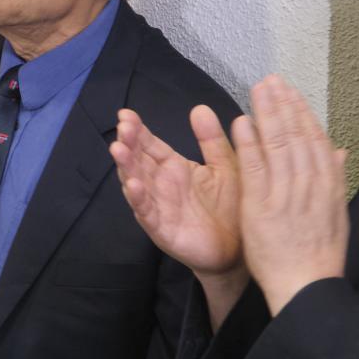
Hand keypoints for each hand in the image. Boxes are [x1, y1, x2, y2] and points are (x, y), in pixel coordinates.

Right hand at [111, 106, 248, 327]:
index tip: (126, 114)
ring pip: (136, 184)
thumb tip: (200, 107)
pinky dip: (139, 200)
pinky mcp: (162, 230)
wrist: (239, 250)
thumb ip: (212, 140)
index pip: (150, 145)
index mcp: (174, 168)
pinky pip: (147, 214)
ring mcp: (158, 207)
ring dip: (126, 168)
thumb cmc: (231, 207)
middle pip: (138, 161)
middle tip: (122, 127)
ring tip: (118, 150)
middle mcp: (161, 185)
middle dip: (128, 144)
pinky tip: (133, 186)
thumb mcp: (225, 166)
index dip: (137, 130)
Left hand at [229, 75, 350, 316]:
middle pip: (298, 136)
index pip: (316, 140)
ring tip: (258, 89)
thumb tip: (340, 151)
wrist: (306, 287)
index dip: (302, 112)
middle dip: (284, 104)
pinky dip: (249, 144)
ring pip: (278, 146)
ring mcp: (286, 195)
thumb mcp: (337, 214)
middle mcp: (310, 186)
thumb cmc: (319, 255)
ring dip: (267, 114)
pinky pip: (255, 170)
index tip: (291, 92)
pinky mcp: (262, 208)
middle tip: (272, 79)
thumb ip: (336, 179)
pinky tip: (241, 122)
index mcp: (329, 186)